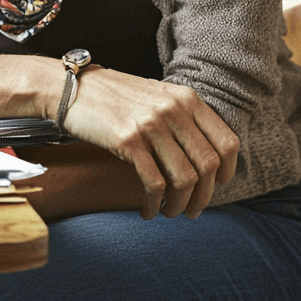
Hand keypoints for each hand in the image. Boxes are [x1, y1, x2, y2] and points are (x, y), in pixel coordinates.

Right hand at [58, 66, 238, 219]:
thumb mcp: (157, 97)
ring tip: (169, 212)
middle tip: (192, 210)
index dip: (228, 171)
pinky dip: (154, 204)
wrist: (72, 88)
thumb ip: (182, 118)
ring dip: (179, 205)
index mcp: (187, 98)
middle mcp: (173, 110)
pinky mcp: (128, 141)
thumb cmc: (114, 97)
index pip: (227, 142)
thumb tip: (206, 159)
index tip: (218, 186)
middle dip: (204, 197)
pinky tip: (148, 210)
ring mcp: (151, 125)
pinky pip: (154, 184)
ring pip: (184, 179)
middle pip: (209, 166)